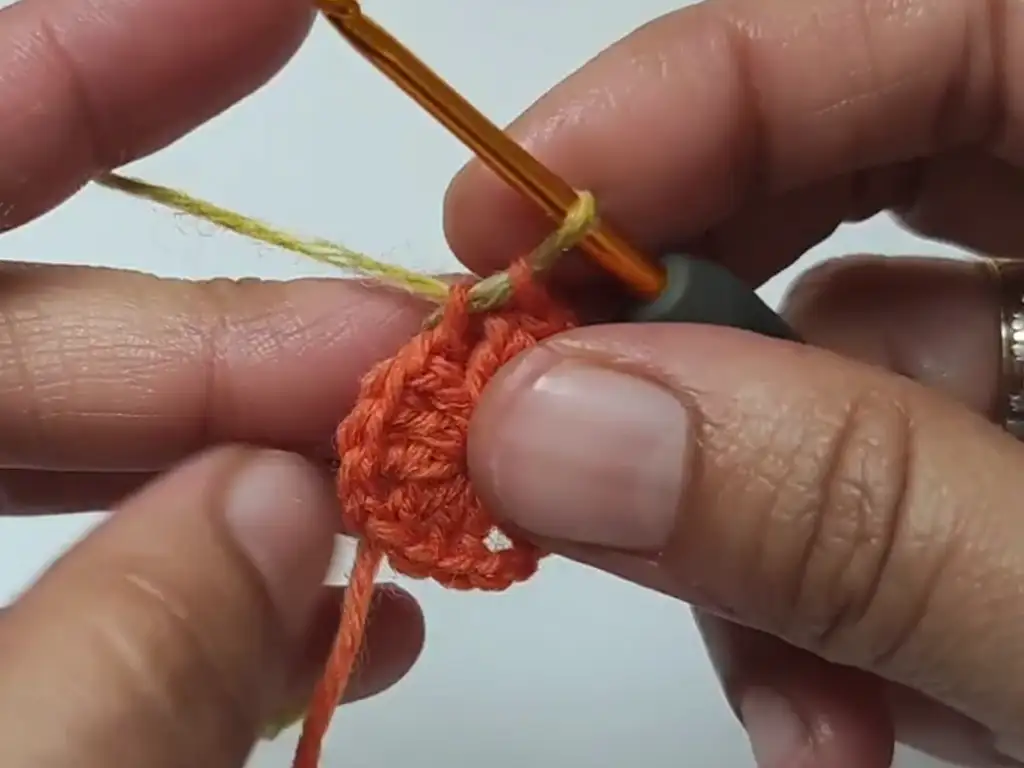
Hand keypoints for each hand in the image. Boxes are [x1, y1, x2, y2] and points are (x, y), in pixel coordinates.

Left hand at [0, 0, 426, 763]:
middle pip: (17, 335)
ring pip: (67, 467)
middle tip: (401, 353)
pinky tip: (329, 624)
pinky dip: (207, 594)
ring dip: (247, 465)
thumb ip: (111, 663)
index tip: (269, 9)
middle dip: (228, 333)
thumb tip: (274, 506)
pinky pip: (82, 593)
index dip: (90, 64)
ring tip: (399, 492)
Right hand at [444, 1, 1023, 766]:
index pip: (901, 33)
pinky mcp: (1022, 463)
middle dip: (689, 346)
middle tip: (568, 451)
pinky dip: (829, 583)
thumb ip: (845, 512)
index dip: (684, 104)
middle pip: (841, 195)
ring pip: (836, 371)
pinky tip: (855, 707)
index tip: (498, 227)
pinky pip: (878, 468)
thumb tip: (550, 429)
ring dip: (763, 532)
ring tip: (803, 701)